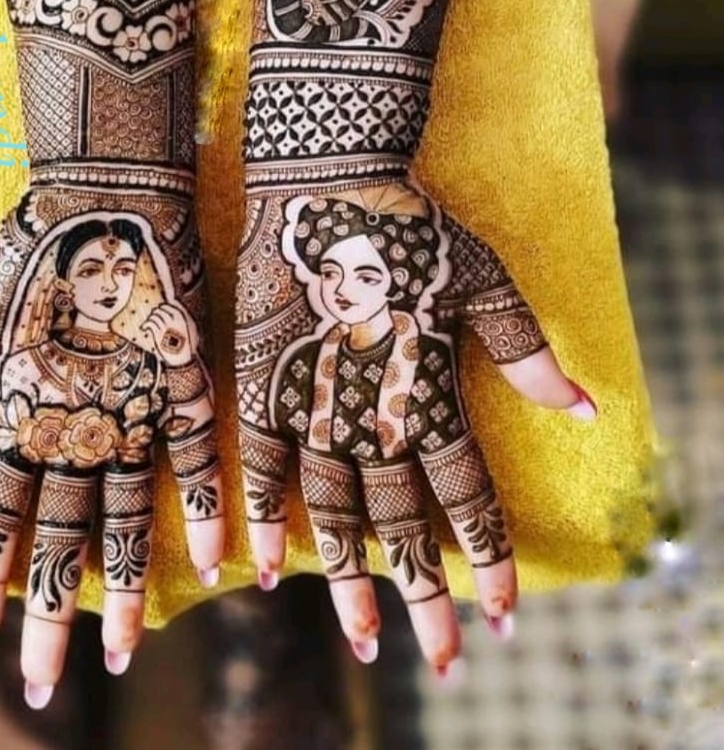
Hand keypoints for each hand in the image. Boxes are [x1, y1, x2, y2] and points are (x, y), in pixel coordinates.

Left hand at [0, 185, 222, 698]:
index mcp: (20, 410)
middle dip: (48, 618)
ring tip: (118, 654)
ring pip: (128, 520)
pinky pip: (201, 461)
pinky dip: (206, 512)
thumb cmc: (29, 243)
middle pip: (62, 539)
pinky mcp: (185, 385)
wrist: (110, 195)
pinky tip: (216, 563)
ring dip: (121, 589)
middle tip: (45, 686)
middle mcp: (77, 427)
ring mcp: (135, 410)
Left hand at [140, 301, 198, 366]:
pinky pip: (149, 323)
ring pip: (155, 314)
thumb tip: (176, 304)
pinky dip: (146, 324)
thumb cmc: (188, 344)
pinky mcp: (158, 332)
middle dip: (158, 311)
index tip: (162, 307)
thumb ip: (185, 315)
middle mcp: (174, 318)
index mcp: (184, 316)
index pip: (172, 303)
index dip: (166, 305)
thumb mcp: (192, 328)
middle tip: (155, 315)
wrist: (182, 358)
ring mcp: (165, 324)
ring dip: (152, 318)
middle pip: (161, 307)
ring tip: (151, 322)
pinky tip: (145, 328)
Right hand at [235, 177, 593, 670]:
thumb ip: (526, 354)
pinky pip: (256, 465)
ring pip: (332, 514)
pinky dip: (258, 518)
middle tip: (440, 660)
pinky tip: (258, 570)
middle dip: (426, 595)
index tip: (500, 615)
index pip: (464, 497)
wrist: (325, 179)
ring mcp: (310, 402)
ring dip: (349, 581)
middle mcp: (370, 413)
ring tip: (364, 640)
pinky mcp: (259, 381)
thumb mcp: (484, 282)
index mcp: (427, 391)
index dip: (485, 557)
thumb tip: (583, 411)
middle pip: (401, 524)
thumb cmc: (411, 226)